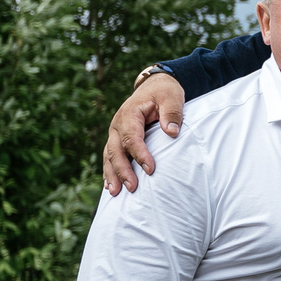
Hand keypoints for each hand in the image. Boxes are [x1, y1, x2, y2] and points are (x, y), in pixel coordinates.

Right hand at [103, 75, 186, 193]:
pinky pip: (110, 157)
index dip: (140, 155)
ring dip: (112, 174)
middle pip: (116, 150)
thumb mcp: (171, 97)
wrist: (154, 87)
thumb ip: (172, 113)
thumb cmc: (164, 92)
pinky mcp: (117, 140)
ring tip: (115, 192)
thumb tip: (172, 132)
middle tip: (132, 187)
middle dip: (122, 170)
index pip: (132, 138)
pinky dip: (109, 171)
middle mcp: (117, 125)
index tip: (151, 169)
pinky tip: (110, 186)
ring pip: (109, 156)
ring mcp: (115, 133)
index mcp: (129, 114)